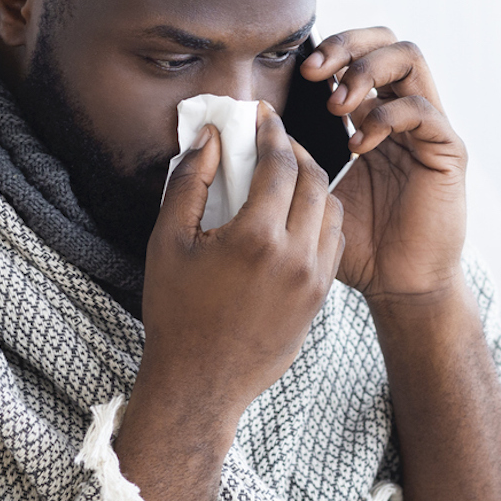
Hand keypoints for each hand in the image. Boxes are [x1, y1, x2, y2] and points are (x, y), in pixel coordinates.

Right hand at [132, 102, 345, 437]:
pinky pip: (332, 243)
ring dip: (312, 184)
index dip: (271, 132)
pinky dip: (319, 219)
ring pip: (331, 210)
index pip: (279, 164)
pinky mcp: (320, 300)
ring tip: (286, 176)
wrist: (200, 383)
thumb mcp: (168, 241)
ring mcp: (314, 281)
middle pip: (313, 179)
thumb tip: (210, 139)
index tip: (261, 116)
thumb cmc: (176, 313)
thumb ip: (190, 182)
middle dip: (295, 151)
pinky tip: (294, 217)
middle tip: (274, 141)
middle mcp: (296, 256)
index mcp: (256, 238)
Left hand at [300, 28, 467, 305]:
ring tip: (337, 104)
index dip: (331, 50)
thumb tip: (269, 123)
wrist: (396, 286)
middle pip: (389, 42)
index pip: (362, 54)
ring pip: (410, 59)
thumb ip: (300, 157)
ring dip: (367, 71)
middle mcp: (405, 115)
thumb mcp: (317, 192)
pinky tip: (359, 144)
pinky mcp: (447, 151)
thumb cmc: (359, 245)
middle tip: (313, 73)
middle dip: (348, 45)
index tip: (297, 73)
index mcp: (375, 117)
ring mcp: (429, 129)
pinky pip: (423, 109)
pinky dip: (386, 116)